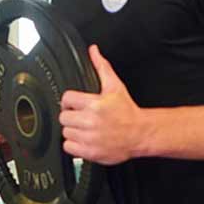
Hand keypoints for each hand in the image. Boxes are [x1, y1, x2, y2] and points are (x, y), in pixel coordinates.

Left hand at [59, 46, 144, 165]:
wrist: (140, 133)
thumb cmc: (127, 111)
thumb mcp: (115, 86)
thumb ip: (102, 67)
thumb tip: (93, 51)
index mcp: (94, 104)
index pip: (66, 99)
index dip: (70, 101)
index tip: (75, 104)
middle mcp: (90, 121)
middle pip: (63, 117)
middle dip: (71, 116)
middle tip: (81, 117)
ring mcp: (89, 138)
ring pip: (65, 132)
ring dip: (72, 130)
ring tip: (84, 128)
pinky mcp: (90, 152)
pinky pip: (68, 147)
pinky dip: (73, 145)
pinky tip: (84, 139)